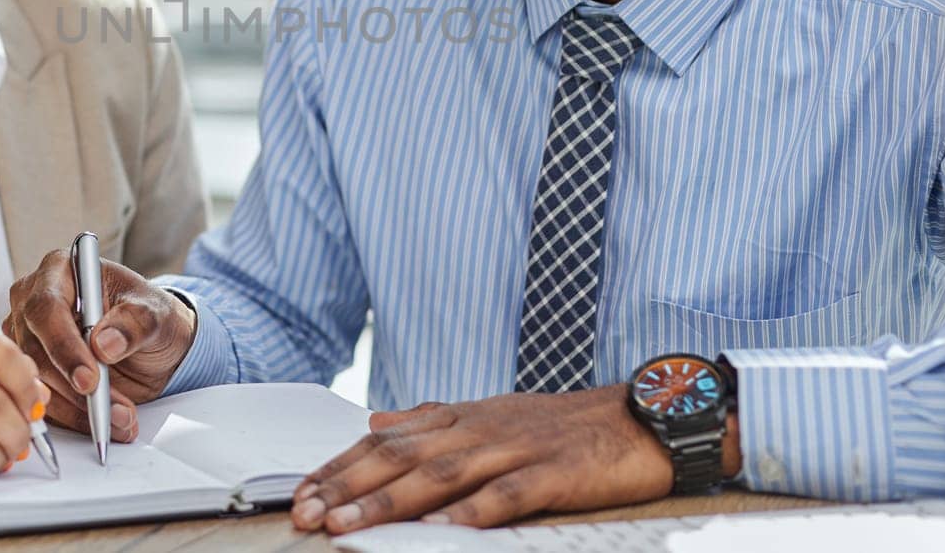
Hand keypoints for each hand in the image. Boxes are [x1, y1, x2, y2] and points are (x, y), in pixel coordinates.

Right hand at [6, 250, 196, 441]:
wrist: (152, 345)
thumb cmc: (148, 316)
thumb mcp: (155, 314)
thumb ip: (134, 323)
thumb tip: (104, 343)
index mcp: (60, 271)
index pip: (47, 308)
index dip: (64, 346)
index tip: (89, 378)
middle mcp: (34, 301)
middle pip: (33, 349)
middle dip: (72, 386)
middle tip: (107, 407)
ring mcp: (27, 337)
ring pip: (35, 380)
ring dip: (76, 408)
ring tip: (118, 419)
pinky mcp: (31, 371)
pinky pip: (42, 400)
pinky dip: (73, 418)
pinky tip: (103, 424)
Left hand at [291, 385, 728, 532]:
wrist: (643, 417)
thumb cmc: (562, 427)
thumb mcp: (490, 415)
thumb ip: (431, 421)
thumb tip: (375, 422)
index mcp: (462, 416)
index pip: (386, 440)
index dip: (340, 467)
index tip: (301, 494)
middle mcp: (480, 428)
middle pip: (401, 456)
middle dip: (348, 487)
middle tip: (306, 514)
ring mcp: (517, 448)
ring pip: (441, 474)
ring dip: (389, 502)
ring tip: (348, 527)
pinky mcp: (554, 472)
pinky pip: (508, 494)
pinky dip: (472, 511)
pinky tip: (441, 529)